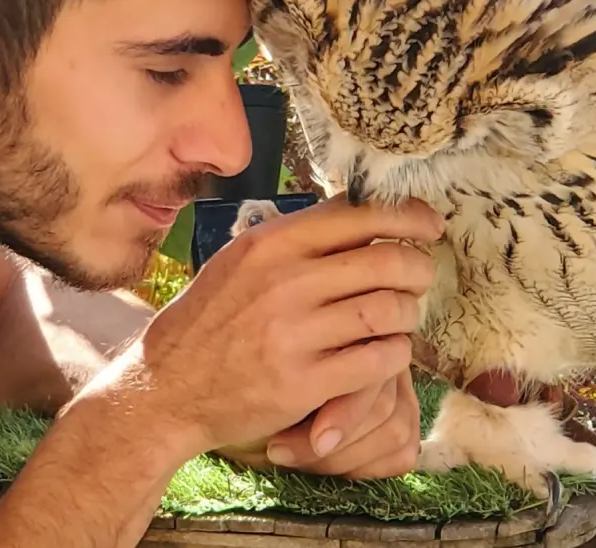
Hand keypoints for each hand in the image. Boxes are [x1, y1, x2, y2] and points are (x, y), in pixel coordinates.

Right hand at [121, 197, 441, 460]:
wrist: (166, 387)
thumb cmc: (209, 320)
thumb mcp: (239, 260)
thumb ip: (295, 237)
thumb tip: (359, 208)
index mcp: (270, 244)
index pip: (359, 215)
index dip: (407, 217)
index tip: (429, 225)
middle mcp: (284, 282)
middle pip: (387, 260)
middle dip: (418, 268)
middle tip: (421, 277)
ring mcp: (295, 333)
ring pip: (391, 310)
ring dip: (409, 314)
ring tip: (402, 318)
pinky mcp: (305, 382)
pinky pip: (380, 359)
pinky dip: (395, 354)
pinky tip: (386, 352)